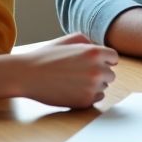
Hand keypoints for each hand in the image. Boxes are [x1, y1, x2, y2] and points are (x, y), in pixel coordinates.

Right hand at [0, 33, 118, 107]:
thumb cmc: (47, 56)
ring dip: (94, 84)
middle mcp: (97, 70)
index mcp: (95, 53)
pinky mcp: (85, 101)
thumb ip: (89, 41)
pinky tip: (73, 90)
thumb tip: (101, 50)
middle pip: (110, 74)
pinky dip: (89, 95)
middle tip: (80, 73)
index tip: (95, 62)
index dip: (105, 60)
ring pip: (104, 87)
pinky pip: (98, 98)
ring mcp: (92, 87)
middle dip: (99, 73)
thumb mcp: (68, 40)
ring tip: (73, 81)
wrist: (28, 75)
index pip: (114, 58)